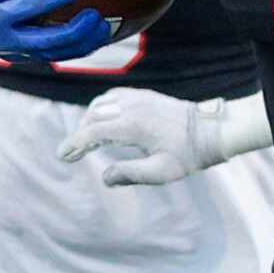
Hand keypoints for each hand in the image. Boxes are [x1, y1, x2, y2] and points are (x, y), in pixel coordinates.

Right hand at [0, 0, 109, 63]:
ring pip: (55, 54)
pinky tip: (99, 36)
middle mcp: (6, 42)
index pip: (26, 10)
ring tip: (104, 27)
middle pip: (44, 41)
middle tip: (95, 15)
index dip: (50, 0)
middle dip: (73, 31)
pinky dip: (80, 48)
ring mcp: (19, 54)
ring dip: (82, 43)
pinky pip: (59, 56)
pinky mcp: (31, 58)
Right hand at [57, 89, 231, 186]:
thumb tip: (105, 177)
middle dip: (79, 135)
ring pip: (101, 104)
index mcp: (133, 126)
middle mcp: (132, 107)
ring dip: (89, 120)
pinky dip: (101, 107)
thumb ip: (131, 174)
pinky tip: (101, 118)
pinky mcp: (145, 95)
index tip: (63, 155)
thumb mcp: (161, 172)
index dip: (74, 144)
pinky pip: (114, 95)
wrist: (211, 129)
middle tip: (72, 154)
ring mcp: (138, 97)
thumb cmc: (188, 154)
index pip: (93, 131)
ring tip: (85, 140)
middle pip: (93, 117)